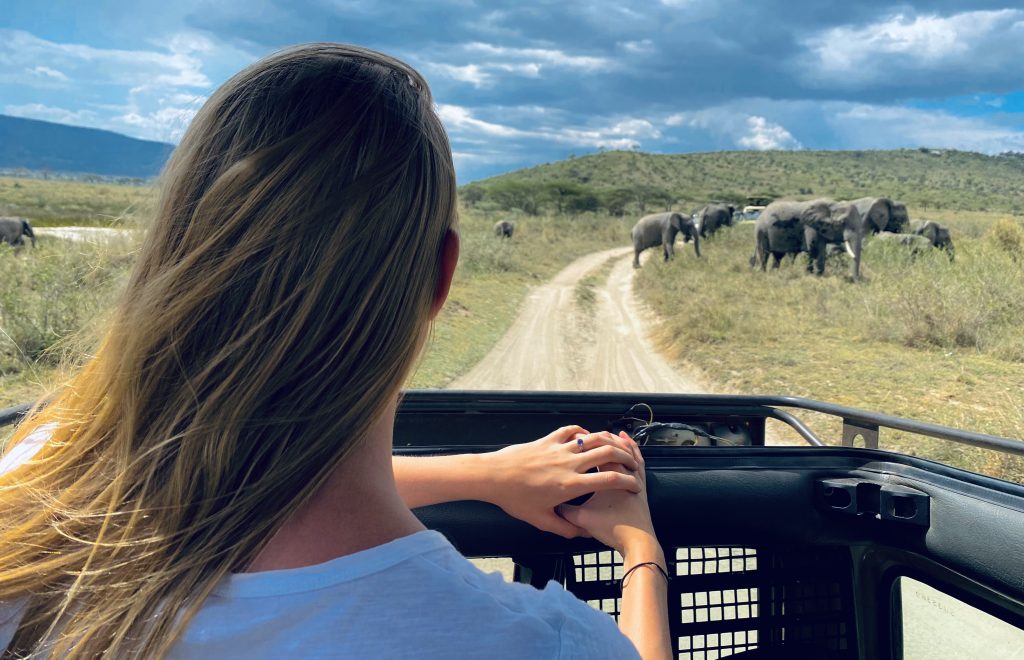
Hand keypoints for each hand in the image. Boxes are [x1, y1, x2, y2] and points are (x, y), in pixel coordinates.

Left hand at [482, 425, 641, 537]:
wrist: (492, 476)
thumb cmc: (514, 498)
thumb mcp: (540, 520)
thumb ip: (564, 528)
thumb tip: (580, 535)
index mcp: (571, 485)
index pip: (610, 479)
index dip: (628, 482)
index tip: (635, 486)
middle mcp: (569, 463)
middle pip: (607, 452)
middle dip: (626, 457)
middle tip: (632, 463)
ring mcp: (559, 448)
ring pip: (592, 438)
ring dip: (609, 441)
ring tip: (616, 447)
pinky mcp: (548, 440)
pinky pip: (571, 430)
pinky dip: (583, 432)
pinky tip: (587, 437)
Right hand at [558, 432, 659, 557]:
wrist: (638, 542)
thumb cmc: (612, 528)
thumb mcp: (583, 519)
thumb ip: (566, 510)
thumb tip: (554, 504)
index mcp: (608, 475)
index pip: (598, 451)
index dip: (587, 443)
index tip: (576, 438)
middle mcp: (624, 472)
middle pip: (615, 448)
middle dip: (606, 438)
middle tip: (594, 434)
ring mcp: (635, 479)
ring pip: (631, 454)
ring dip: (623, 444)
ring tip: (618, 435)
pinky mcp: (641, 487)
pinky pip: (640, 465)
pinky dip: (636, 455)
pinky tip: (633, 453)